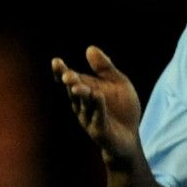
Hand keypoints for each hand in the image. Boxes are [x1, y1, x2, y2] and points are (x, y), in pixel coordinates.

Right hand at [51, 46, 142, 168]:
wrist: (130, 137)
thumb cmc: (122, 109)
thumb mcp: (118, 83)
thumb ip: (105, 68)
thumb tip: (90, 48)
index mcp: (85, 91)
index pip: (70, 80)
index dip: (61, 72)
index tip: (56, 62)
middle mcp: (82, 105)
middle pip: (74, 92)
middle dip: (71, 84)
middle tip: (67, 76)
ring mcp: (89, 118)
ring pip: (84, 104)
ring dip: (81, 94)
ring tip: (77, 85)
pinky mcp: (100, 130)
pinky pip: (99, 117)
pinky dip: (98, 106)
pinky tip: (98, 95)